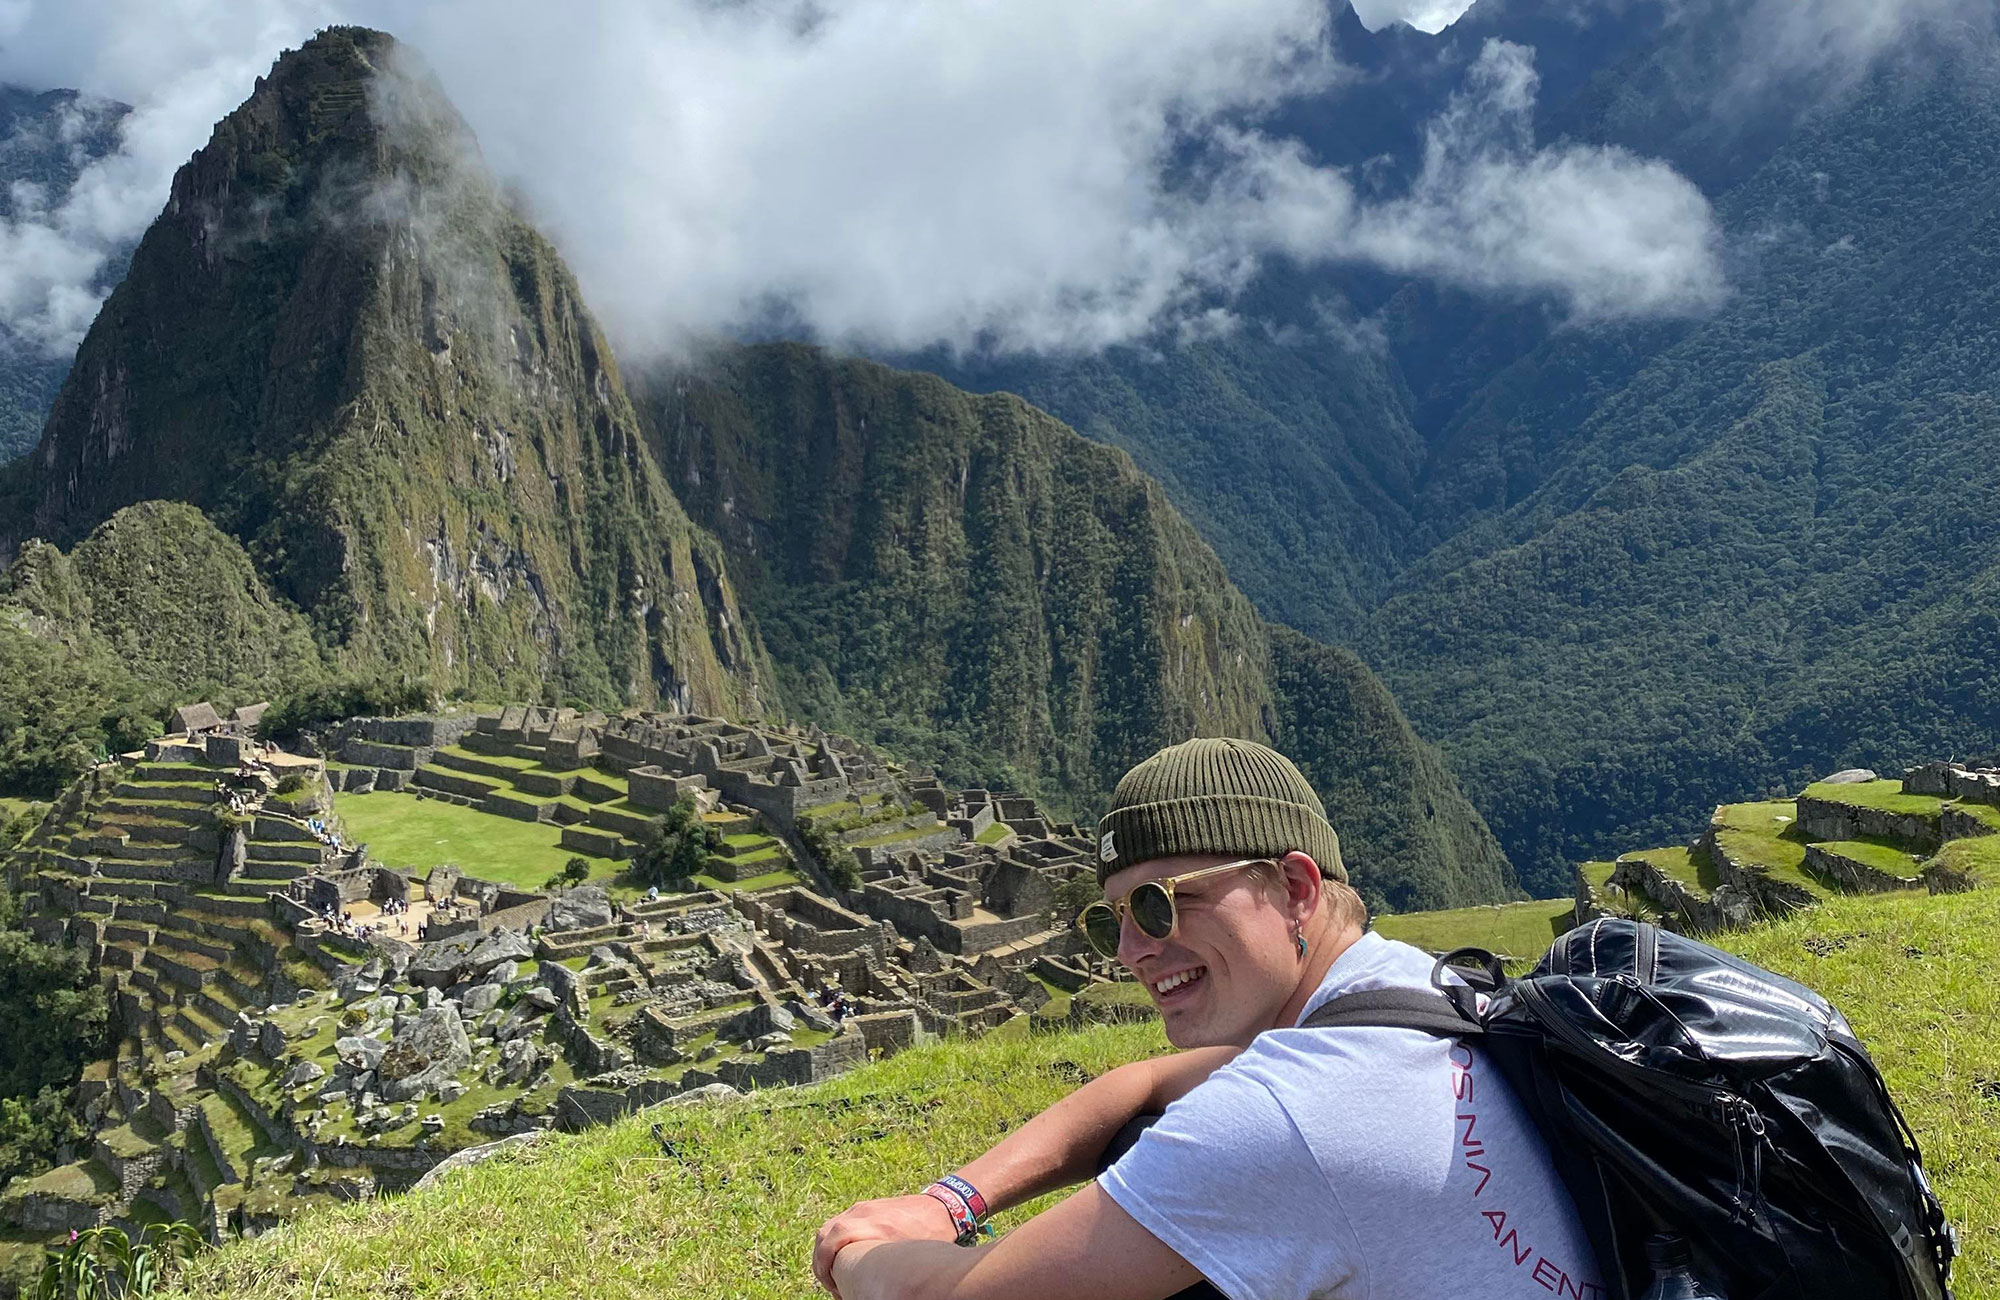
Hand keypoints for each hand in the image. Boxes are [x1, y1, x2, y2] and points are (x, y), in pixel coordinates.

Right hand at [813, 1193, 956, 1293]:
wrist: (942, 1206)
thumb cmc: (930, 1234)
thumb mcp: (910, 1254)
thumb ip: (890, 1267)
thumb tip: (875, 1288)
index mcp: (875, 1224)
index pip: (833, 1236)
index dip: (823, 1262)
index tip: (830, 1283)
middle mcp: (864, 1212)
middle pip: (824, 1233)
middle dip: (820, 1261)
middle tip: (830, 1284)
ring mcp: (862, 1207)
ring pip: (829, 1228)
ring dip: (825, 1252)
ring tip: (835, 1275)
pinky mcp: (865, 1207)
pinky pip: (840, 1223)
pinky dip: (835, 1241)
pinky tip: (845, 1258)